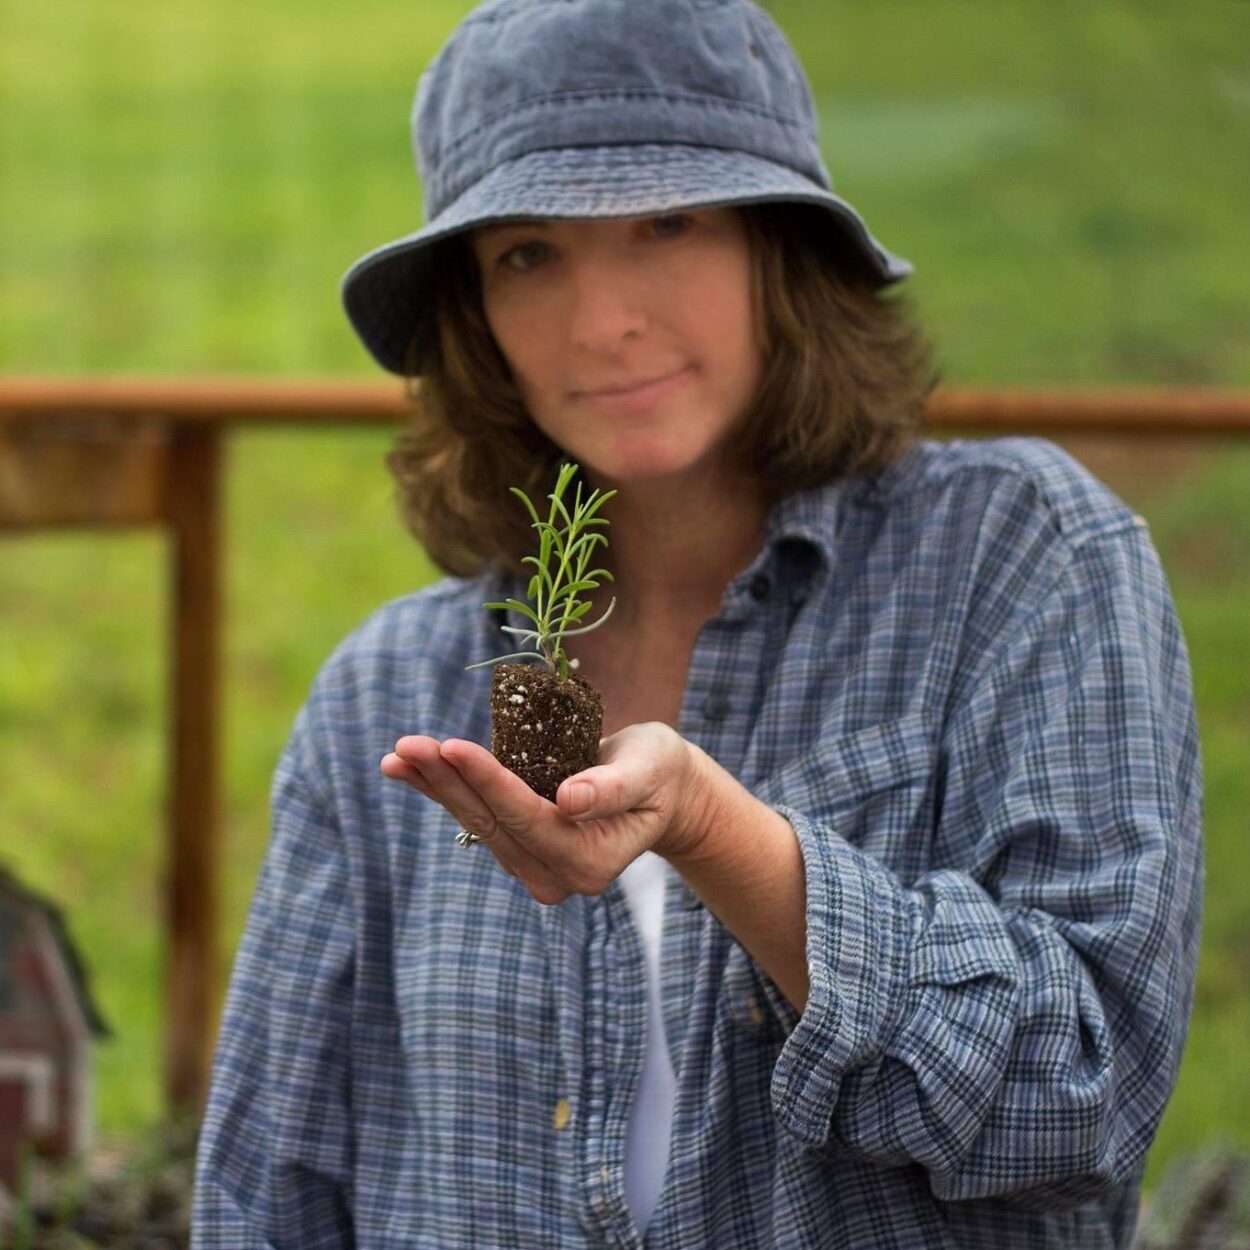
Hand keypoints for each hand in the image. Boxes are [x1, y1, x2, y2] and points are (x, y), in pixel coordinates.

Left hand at [380, 723, 711, 904]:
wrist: (659, 791)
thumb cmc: (658, 773)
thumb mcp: (648, 769)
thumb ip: (614, 787)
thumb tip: (570, 801)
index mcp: (589, 862)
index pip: (527, 818)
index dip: (489, 782)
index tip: (452, 747)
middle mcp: (556, 876)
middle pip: (491, 823)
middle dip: (448, 782)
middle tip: (407, 746)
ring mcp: (533, 867)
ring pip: (476, 821)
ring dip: (436, 785)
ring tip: (398, 754)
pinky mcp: (517, 848)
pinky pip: (475, 816)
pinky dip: (443, 788)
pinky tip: (406, 769)